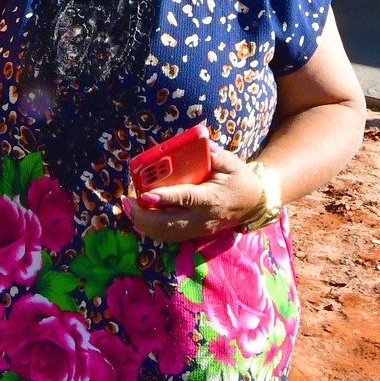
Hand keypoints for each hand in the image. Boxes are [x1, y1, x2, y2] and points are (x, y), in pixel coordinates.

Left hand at [121, 142, 267, 242]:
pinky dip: (151, 229)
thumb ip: (217, 155)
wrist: (253, 204)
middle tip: (126, 201)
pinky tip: (138, 217)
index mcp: (211, 198)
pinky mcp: (194, 234)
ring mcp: (198, 229)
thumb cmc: (240, 180)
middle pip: (169, 224)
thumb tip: (203, 144)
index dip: (165, 198)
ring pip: (166, 234)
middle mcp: (202, 218)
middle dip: (143, 216)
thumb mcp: (233, 163)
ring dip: (143, 224)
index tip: (146, 194)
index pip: (186, 199)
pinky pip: (169, 236)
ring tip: (127, 208)